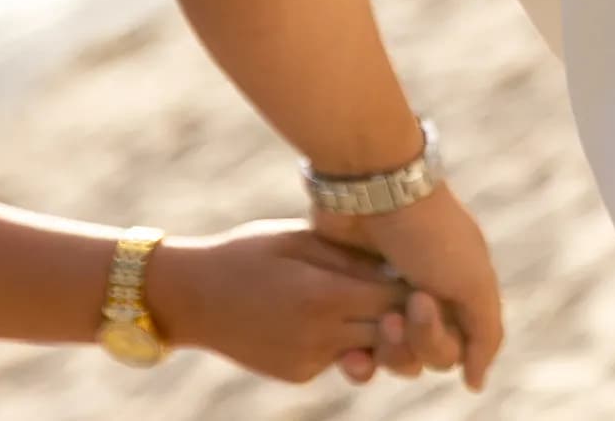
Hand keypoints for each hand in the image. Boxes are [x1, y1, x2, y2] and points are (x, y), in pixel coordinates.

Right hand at [147, 220, 404, 383]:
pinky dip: (343, 337)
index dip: (414, 287)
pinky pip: (338, 357)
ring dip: (376, 328)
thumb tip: (398, 269)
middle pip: (389, 333)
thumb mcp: (299, 239)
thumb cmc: (249, 251)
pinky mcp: (298, 375)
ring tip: (367, 297)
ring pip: (368, 350)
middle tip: (409, 287)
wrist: (193, 296)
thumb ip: (349, 258)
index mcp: (323, 296)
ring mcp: (309, 362)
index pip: (396, 301)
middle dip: (403, 314)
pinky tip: (326, 311)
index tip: (420, 269)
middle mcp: (320, 337)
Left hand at [313, 184, 503, 391]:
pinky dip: (356, 359)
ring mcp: (385, 295)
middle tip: (395, 310)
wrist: (371, 185)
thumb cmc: (428, 232)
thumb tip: (474, 383)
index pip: (453, 351)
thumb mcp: (473, 280)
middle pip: (422, 357)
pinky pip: (357, 348)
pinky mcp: (351, 293)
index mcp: (456, 291)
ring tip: (377, 319)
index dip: (439, 341)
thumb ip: (485, 333)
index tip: (421, 302)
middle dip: (412, 343)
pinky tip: (350, 355)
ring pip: (391, 357)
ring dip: (386, 350)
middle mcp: (424, 295)